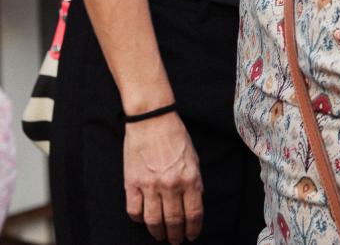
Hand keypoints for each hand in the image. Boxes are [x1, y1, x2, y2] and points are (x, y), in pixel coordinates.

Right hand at [123, 112, 203, 243]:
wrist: (152, 120)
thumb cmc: (176, 136)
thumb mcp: (194, 158)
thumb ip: (195, 181)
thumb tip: (195, 201)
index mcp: (190, 178)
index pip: (194, 213)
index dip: (193, 229)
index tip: (192, 236)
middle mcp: (170, 185)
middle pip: (174, 220)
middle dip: (176, 235)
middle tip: (175, 241)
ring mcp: (149, 185)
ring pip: (153, 220)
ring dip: (157, 232)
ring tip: (160, 236)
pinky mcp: (131, 183)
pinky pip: (133, 210)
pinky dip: (138, 219)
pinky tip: (142, 221)